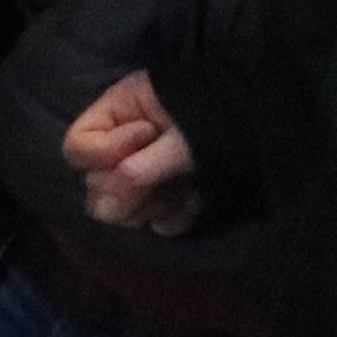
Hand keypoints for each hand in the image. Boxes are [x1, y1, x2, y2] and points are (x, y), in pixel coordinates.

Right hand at [64, 70, 200, 232]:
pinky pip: (153, 221)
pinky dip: (175, 216)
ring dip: (156, 204)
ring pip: (124, 210)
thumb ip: (139, 172)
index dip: (106, 154)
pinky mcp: (165, 196)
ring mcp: (142, 174)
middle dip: (132, 189)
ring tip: (185, 187)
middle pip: (96, 186)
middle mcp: (120, 146)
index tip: (147, 136)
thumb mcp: (178, 138)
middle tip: (164, 175)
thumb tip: (103, 212)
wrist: (260, 122)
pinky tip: (196, 200)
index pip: (77, 148)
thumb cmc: (216, 116)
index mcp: (114, 115)